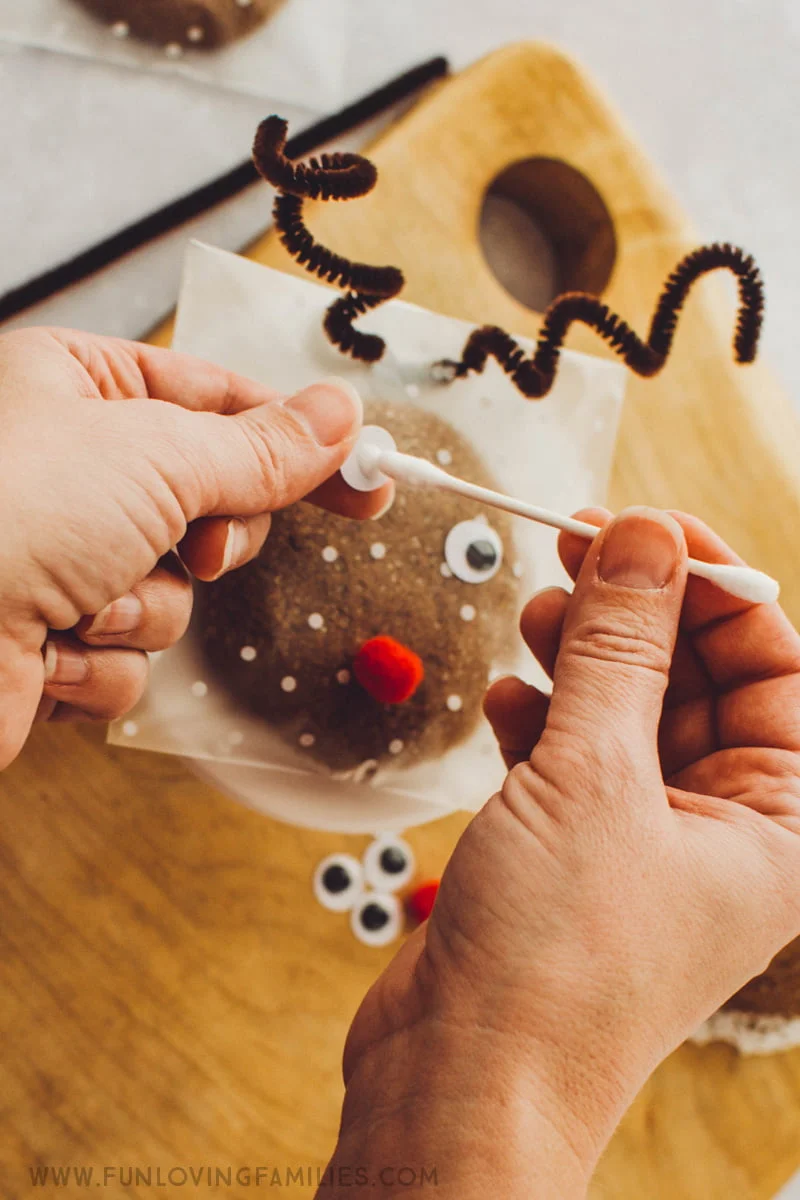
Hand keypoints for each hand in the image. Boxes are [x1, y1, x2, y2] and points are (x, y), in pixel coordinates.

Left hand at [0, 327, 390, 768]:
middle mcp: (65, 467)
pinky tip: (45, 650)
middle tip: (191, 543)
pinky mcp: (47, 638)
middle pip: (208, 502)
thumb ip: (258, 447)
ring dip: (141, 607)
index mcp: (75, 387)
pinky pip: (130, 658)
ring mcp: (55, 555)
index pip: (218, 401)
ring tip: (76, 600)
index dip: (298, 441)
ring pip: (176, 590)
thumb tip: (337, 417)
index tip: (367, 473)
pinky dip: (100, 664)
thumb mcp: (153, 456)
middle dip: (205, 539)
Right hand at [330, 508, 799, 1198]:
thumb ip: (621, 646)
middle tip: (573, 548)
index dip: (714, 586)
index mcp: (778, 823)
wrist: (461, 1079)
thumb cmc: (557, 964)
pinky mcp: (573, 850)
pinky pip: (573, 755)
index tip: (647, 526)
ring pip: (628, 709)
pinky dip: (541, 715)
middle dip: (636, 611)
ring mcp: (644, 839)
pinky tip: (505, 696)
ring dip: (582, 654)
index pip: (774, 667)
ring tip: (535, 615)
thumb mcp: (596, 776)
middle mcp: (722, 829)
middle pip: (695, 679)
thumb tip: (644, 538)